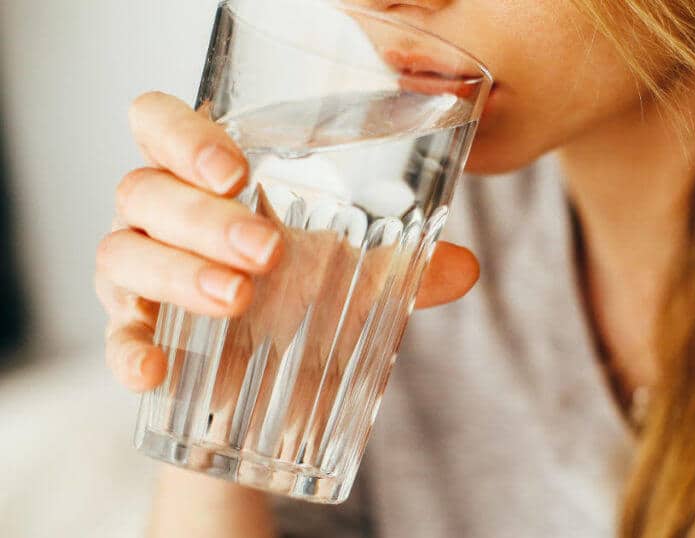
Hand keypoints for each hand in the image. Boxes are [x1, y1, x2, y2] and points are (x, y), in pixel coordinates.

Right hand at [95, 91, 479, 391]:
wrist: (271, 381)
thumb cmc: (303, 296)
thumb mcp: (355, 275)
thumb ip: (405, 266)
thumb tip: (466, 268)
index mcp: (207, 178)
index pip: (160, 123)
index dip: (183, 134)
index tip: (236, 170)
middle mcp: (161, 214)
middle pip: (145, 188)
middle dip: (204, 217)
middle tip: (267, 250)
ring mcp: (138, 271)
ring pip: (123, 251)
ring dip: (179, 273)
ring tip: (239, 299)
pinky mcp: (133, 331)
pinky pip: (114, 334)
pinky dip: (128, 349)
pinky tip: (154, 370)